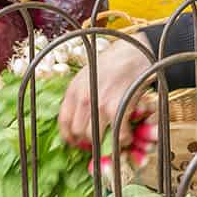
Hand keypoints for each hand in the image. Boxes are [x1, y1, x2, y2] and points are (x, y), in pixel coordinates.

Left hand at [59, 32, 153, 148]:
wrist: (132, 52)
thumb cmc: (111, 64)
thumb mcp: (86, 76)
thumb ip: (79, 95)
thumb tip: (78, 118)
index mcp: (73, 90)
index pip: (63, 121)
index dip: (68, 136)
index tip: (74, 142)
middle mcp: (83, 98)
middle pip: (78, 132)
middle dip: (86, 141)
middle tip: (96, 142)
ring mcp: (100, 104)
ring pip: (94, 137)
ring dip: (104, 143)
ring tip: (112, 140)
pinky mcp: (118, 108)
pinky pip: (118, 135)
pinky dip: (123, 140)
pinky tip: (126, 136)